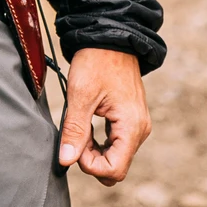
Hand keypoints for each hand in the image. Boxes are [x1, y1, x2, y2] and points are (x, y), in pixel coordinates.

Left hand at [58, 48, 150, 185]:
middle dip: (93, 161)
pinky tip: (87, 128)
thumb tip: (66, 160)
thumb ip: (75, 130)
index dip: (90, 166)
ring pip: (117, 156)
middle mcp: (140, 129)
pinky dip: (102, 143)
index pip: (115, 170)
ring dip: (96, 152)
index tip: (74, 147)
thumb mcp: (80, 95)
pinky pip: (119, 143)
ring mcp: (138, 124)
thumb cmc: (96, 61)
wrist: (110, 36)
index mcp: (132, 126)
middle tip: (75, 139)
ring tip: (79, 130)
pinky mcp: (132, 119)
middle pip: (117, 167)